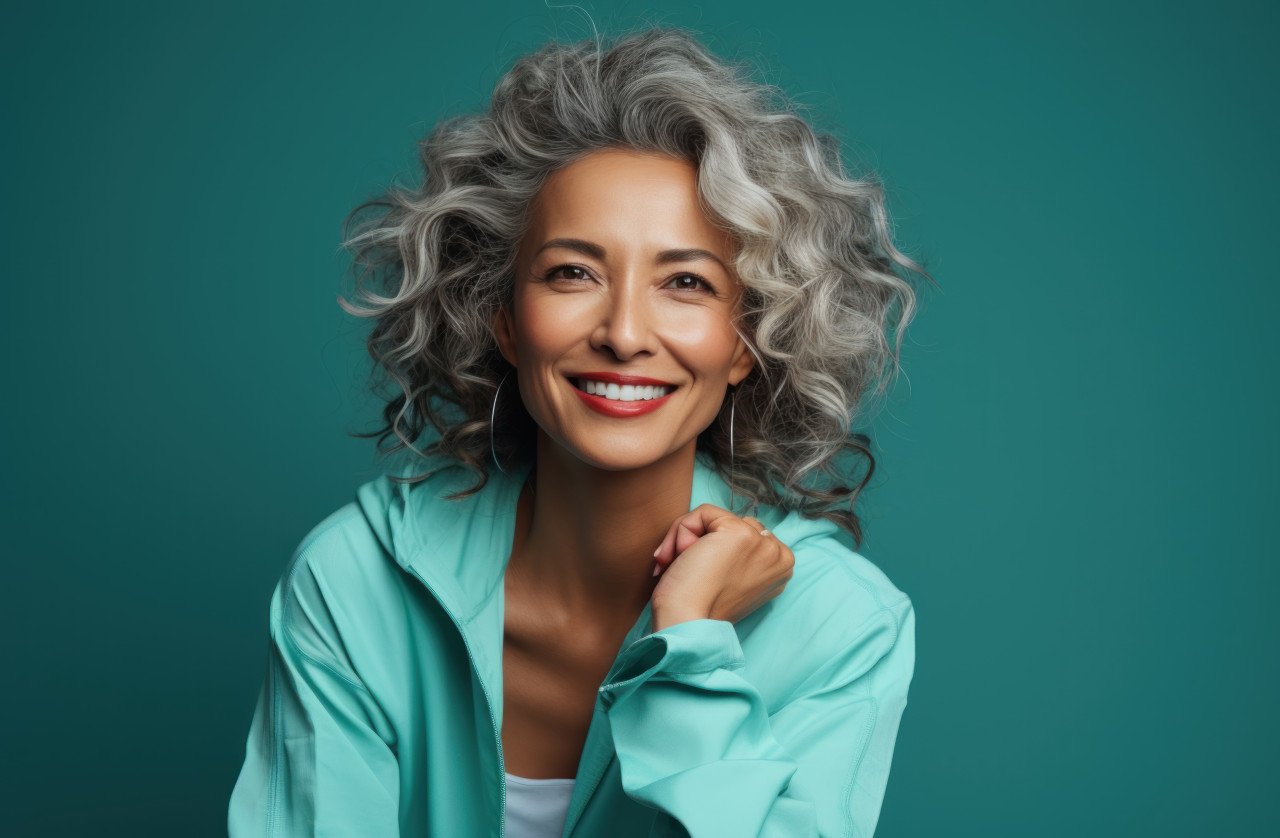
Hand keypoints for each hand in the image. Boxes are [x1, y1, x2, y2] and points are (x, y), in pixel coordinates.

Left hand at [649, 504, 794, 629]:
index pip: (747, 537)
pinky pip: (703, 513)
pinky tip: (680, 557)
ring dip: (690, 537)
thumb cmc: (700, 609)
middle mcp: (779, 555)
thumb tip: (710, 535)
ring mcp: (762, 543)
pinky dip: (682, 531)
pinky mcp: (740, 533)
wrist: (688, 623)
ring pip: (717, 518)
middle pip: (733, 524)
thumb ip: (738, 557)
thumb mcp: (732, 581)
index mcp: (781, 569)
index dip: (718, 551)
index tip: (704, 577)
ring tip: (683, 565)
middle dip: (705, 542)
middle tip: (689, 572)